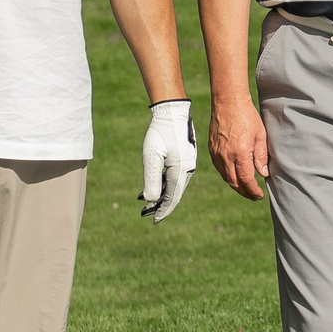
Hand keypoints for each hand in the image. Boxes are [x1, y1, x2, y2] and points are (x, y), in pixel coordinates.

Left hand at [140, 100, 196, 220]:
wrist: (173, 110)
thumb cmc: (160, 131)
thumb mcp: (151, 156)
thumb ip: (151, 179)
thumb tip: (150, 200)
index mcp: (181, 171)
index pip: (172, 198)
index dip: (162, 211)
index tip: (153, 220)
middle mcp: (187, 170)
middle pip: (174, 194)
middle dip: (160, 205)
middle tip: (145, 214)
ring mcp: (187, 163)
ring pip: (174, 186)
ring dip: (161, 194)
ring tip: (146, 202)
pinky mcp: (185, 158)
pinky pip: (175, 176)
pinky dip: (164, 183)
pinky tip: (154, 185)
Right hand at [208, 95, 268, 199]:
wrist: (228, 102)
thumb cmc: (247, 116)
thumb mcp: (260, 135)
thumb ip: (261, 156)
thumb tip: (263, 174)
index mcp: (240, 153)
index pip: (246, 180)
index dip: (253, 190)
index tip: (259, 195)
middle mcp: (226, 156)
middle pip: (234, 183)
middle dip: (245, 192)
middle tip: (254, 196)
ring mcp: (217, 153)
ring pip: (225, 177)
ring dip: (236, 185)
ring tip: (246, 188)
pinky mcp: (212, 149)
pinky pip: (219, 168)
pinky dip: (228, 175)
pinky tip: (235, 175)